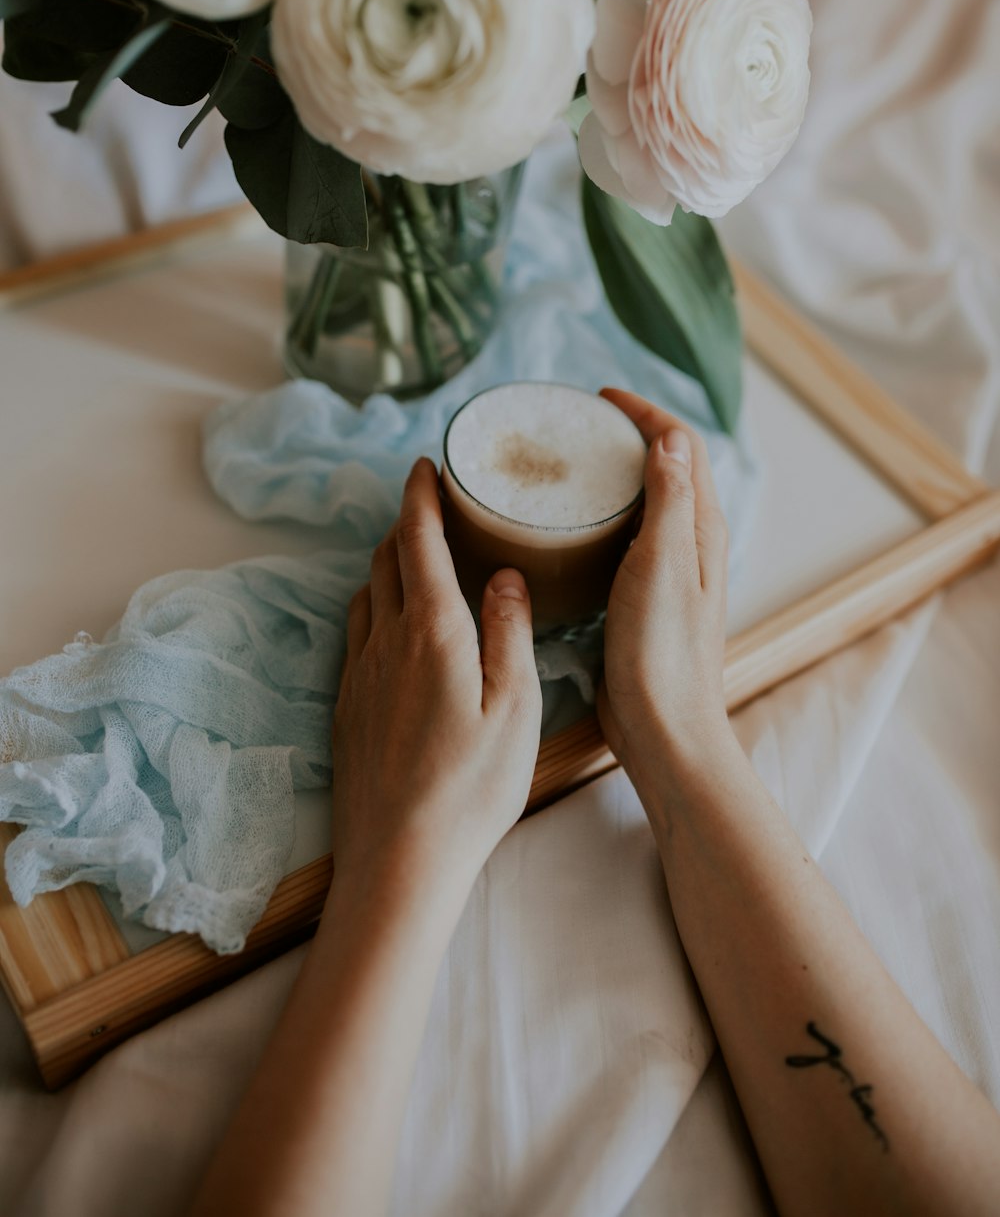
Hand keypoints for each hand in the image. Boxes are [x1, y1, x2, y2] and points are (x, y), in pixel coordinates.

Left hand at [331, 457, 542, 905]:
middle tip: (431, 507)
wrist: (399, 859)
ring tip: (413, 558)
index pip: (418, 541)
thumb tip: (504, 573)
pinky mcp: (346, 707)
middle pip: (385, 559)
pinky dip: (374, 606)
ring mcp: (359, 674)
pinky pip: (356, 634)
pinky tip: (392, 626)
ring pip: (366, 595)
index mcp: (434, 632)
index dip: (420, 495)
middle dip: (405, 523)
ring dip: (386, 564)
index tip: (426, 465)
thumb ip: (509, 631)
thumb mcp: (515, 708)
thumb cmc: (470, 788)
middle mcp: (387, 642)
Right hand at [597, 390, 731, 803]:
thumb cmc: (662, 650)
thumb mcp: (662, 564)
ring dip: (618, 473)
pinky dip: (605, 514)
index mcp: (702, 529)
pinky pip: (628, 536)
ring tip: (572, 462)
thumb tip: (668, 438)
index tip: (601, 399)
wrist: (662, 726)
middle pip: (668, 467)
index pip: (682, 446)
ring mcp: (670, 571)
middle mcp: (692, 544)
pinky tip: (572, 527)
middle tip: (580, 423)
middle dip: (630, 435)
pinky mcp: (645, 597)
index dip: (645, 413)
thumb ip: (669, 500)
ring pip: (648, 502)